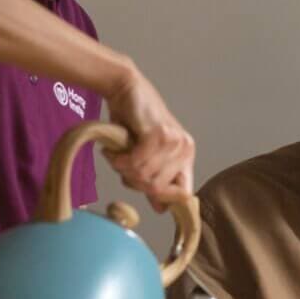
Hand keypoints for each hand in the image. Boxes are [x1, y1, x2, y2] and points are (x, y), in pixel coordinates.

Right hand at [103, 65, 194, 206]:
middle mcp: (185, 149)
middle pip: (157, 188)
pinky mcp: (158, 134)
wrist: (126, 90)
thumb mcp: (146, 155)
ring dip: (123, 169)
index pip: (183, 193)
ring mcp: (173, 141)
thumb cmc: (134, 122)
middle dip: (134, 181)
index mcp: (186, 156)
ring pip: (144, 176)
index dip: (164, 199)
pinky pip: (136, 163)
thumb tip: (161, 209)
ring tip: (117, 154)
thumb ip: (155, 179)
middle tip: (122, 165)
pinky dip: (119, 160)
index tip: (146, 196)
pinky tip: (113, 150)